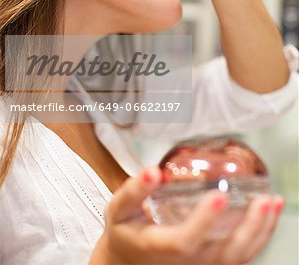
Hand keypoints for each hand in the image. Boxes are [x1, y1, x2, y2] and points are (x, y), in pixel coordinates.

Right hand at [89, 167, 283, 264]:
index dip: (203, 222)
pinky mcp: (211, 263)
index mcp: (159, 247)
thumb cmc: (125, 232)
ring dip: (259, 230)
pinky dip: (259, 235)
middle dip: (247, 228)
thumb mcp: (118, 210)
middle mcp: (185, 262)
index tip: (218, 196)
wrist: (129, 260)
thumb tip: (153, 171)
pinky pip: (240, 255)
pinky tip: (269, 213)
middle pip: (222, 253)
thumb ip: (133, 191)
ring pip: (237, 257)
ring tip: (272, 202)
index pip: (185, 241)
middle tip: (262, 199)